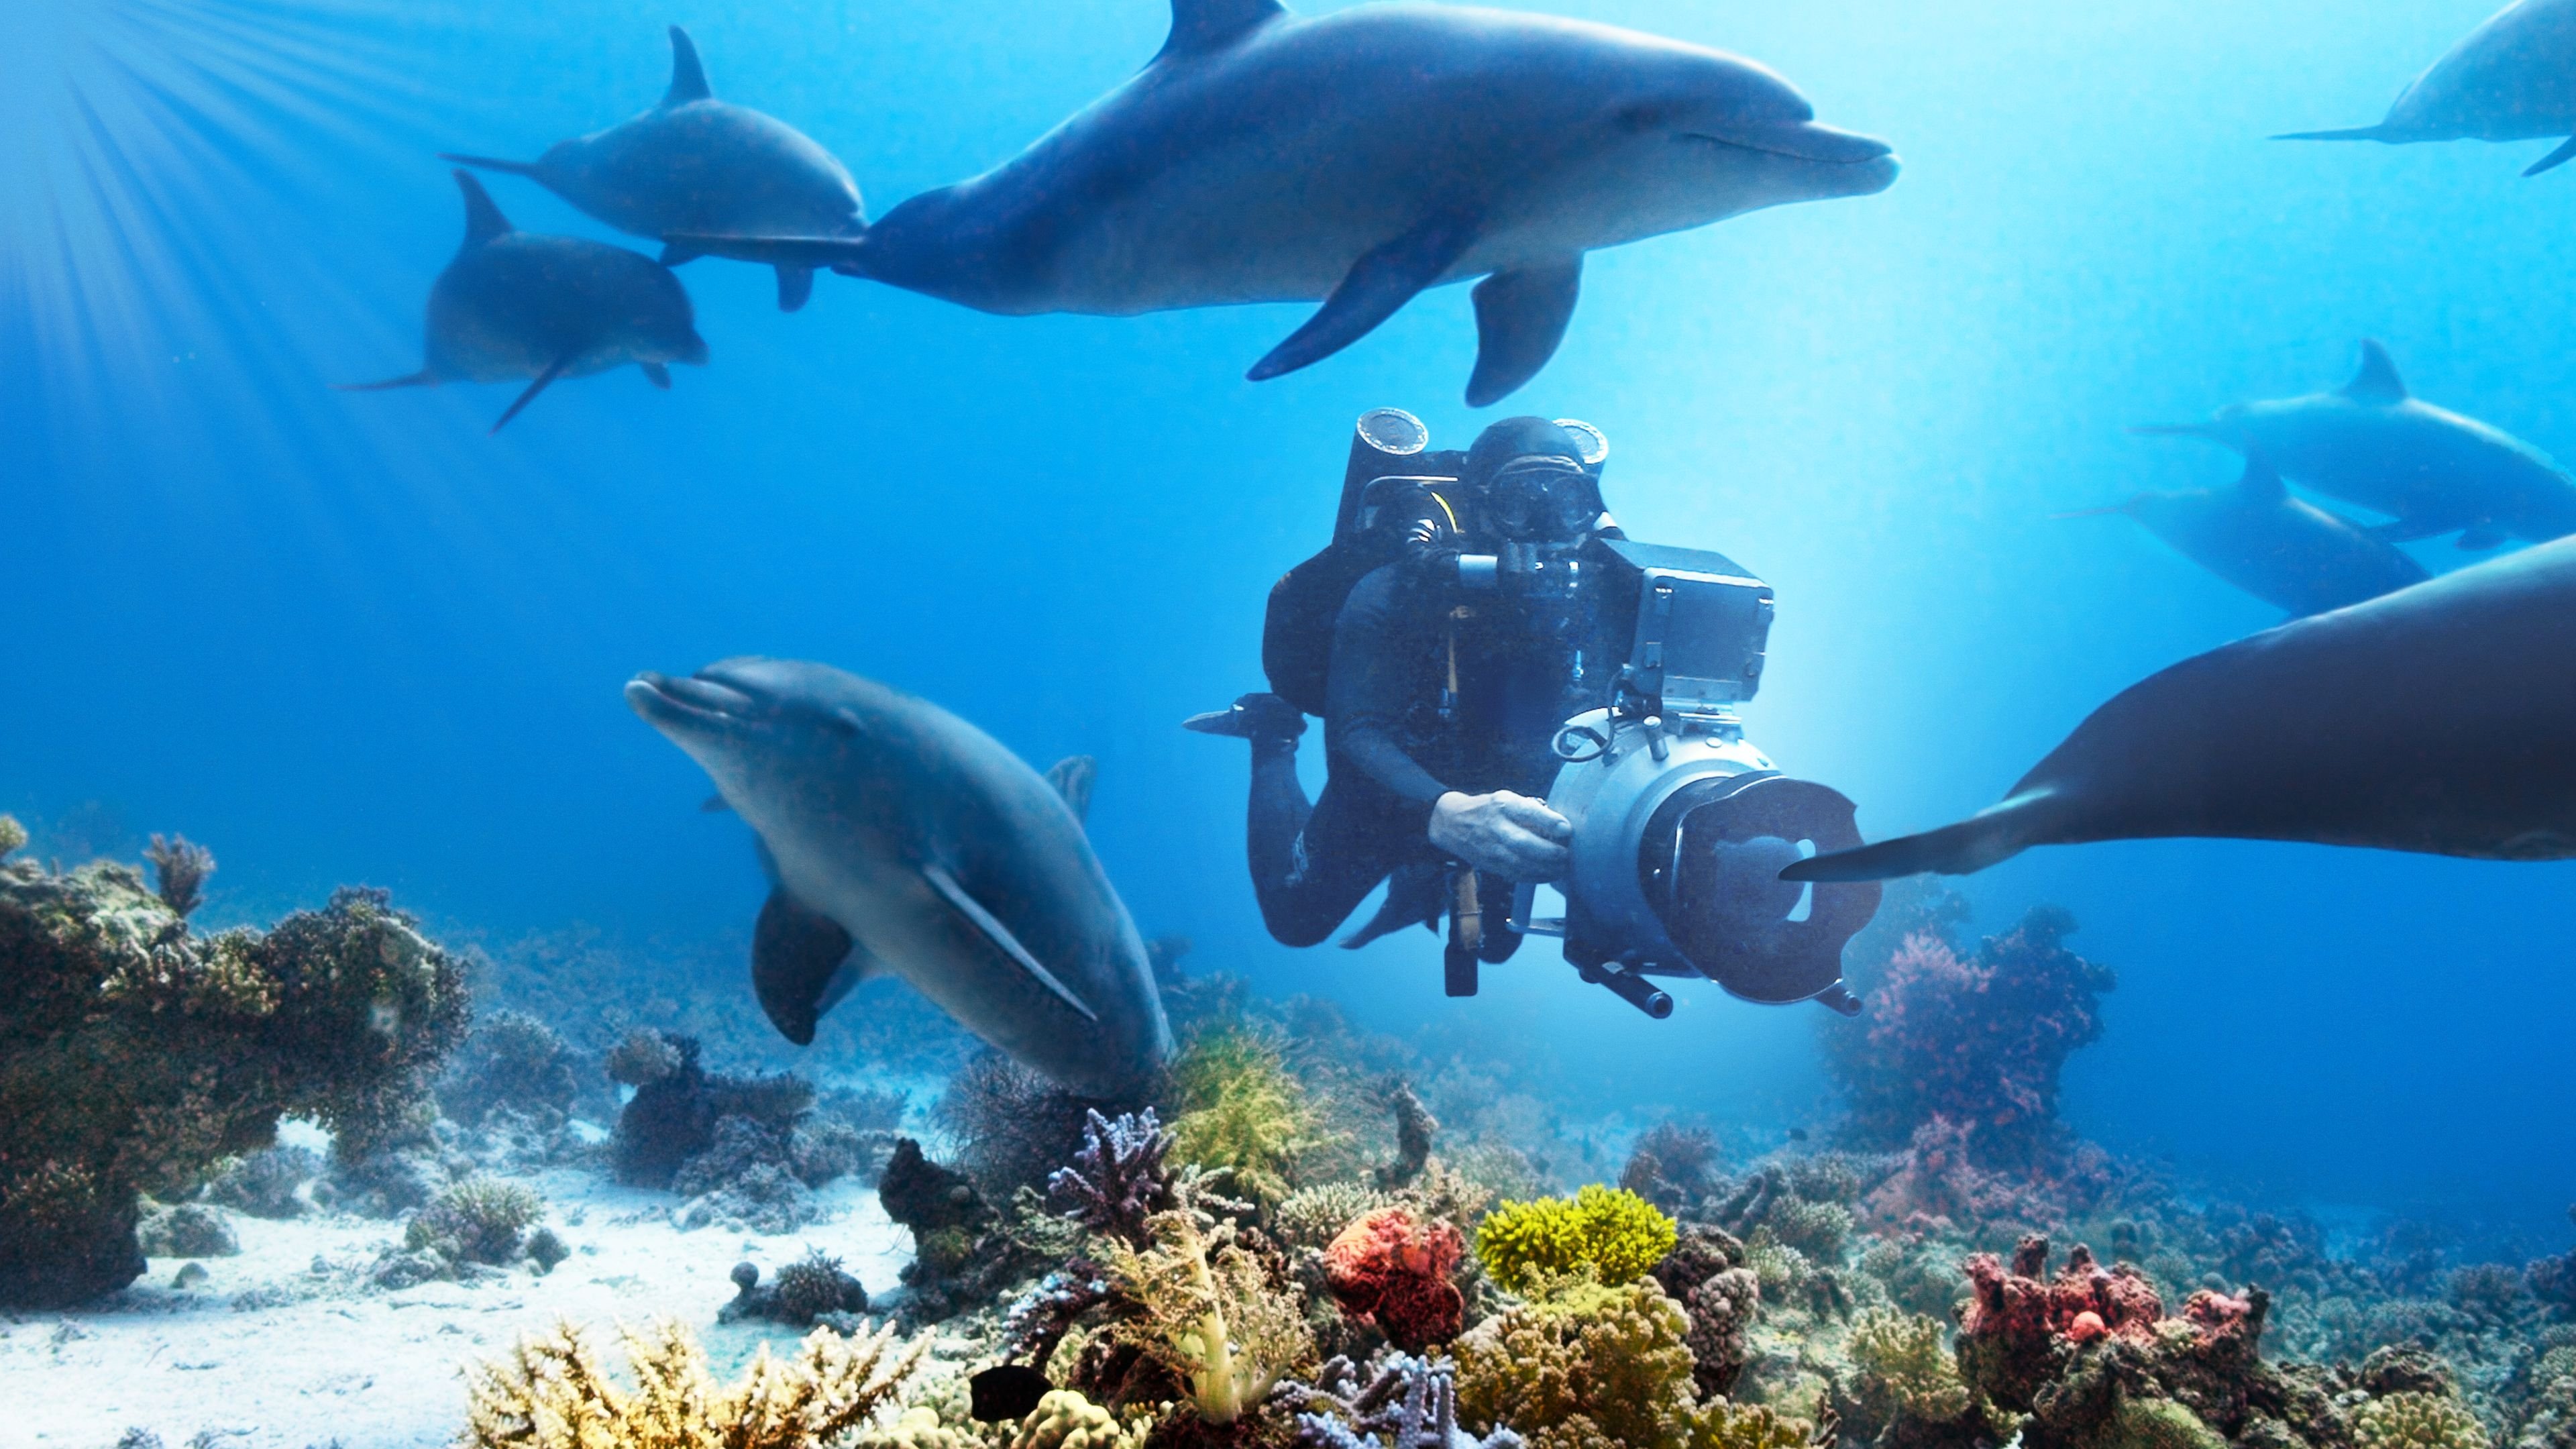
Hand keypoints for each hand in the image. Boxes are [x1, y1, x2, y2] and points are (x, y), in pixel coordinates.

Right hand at [1429, 790, 1572, 881]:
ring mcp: (1492, 848)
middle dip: (1549, 852)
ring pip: (1521, 864)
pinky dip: (1535, 877)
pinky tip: (1549, 875)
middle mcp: (1496, 826)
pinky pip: (1515, 874)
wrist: (1453, 823)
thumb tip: (1560, 828)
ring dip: (1545, 869)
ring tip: (1562, 868)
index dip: (1549, 822)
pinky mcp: (1490, 865)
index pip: (1528, 812)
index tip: (1567, 829)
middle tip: (1566, 855)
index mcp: (1503, 805)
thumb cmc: (1489, 809)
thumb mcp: (1507, 799)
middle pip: (1524, 843)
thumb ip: (1530, 811)